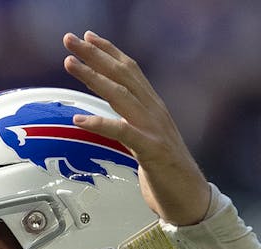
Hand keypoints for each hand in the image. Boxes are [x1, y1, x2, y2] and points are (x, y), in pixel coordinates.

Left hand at [61, 31, 212, 225]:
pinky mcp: (151, 150)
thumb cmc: (166, 173)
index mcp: (152, 107)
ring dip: (93, 77)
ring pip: (120, 95)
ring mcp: (154, 129)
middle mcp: (154, 111)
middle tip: (70, 39)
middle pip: (122, 75)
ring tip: (70, 63)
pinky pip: (122, 132)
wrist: (190, 199)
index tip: (89, 37)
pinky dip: (100, 123)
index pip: (130, 71)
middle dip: (95, 54)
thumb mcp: (145, 141)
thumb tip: (111, 118)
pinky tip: (80, 118)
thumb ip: (130, 125)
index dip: (110, 52)